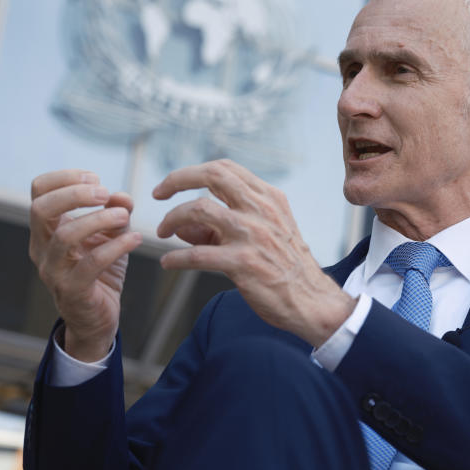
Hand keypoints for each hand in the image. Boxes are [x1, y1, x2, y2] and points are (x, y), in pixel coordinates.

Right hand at [29, 170, 142, 360]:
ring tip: (124, 216)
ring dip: (99, 219)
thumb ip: (116, 212)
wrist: (97, 319)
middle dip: (75, 194)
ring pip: (65, 236)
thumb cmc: (100, 271)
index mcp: (46, 229)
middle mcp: (42, 248)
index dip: (64, 178)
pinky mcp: (73, 291)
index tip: (95, 177)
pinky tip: (135, 239)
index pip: (39, 191)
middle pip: (41, 209)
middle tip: (104, 192)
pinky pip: (90, 264)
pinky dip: (116, 247)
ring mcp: (53, 271)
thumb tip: (121, 194)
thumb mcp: (111, 236)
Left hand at [153, 159, 355, 346]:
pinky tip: (168, 263)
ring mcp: (253, 235)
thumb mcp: (262, 235)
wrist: (311, 301)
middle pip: (212, 175)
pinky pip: (198, 254)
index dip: (192, 172)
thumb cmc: (285, 267)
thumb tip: (180, 226)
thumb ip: (220, 227)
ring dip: (172, 219)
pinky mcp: (244, 263)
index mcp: (268, 198)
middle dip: (177, 179)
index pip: (225, 168)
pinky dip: (177, 258)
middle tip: (158, 194)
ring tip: (163, 232)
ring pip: (200, 210)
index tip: (171, 186)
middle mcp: (261, 210)